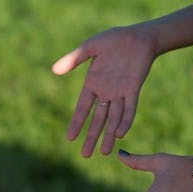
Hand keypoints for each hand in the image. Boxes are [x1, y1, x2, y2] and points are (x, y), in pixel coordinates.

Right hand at [52, 26, 157, 156]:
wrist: (139, 36)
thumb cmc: (114, 39)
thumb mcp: (90, 47)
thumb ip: (73, 59)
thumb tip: (54, 70)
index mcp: (93, 83)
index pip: (82, 108)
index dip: (76, 122)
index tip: (69, 138)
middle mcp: (106, 91)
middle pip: (97, 119)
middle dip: (91, 137)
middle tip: (85, 155)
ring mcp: (120, 92)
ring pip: (113, 118)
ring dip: (108, 135)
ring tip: (103, 152)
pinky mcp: (133, 89)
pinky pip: (129, 108)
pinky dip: (125, 121)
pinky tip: (119, 134)